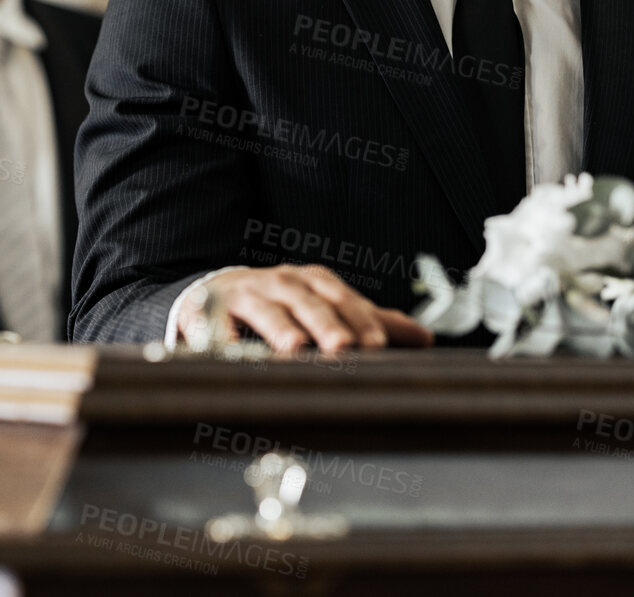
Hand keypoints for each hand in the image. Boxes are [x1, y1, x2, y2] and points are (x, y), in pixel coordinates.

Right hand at [180, 265, 432, 353]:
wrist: (217, 292)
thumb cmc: (281, 305)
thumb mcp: (325, 307)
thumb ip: (371, 321)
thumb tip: (425, 338)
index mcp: (311, 281)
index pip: (339, 296)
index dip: (358, 317)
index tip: (377, 343)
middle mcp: (279, 282)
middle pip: (305, 300)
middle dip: (324, 322)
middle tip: (342, 346)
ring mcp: (244, 294)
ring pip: (264, 308)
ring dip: (278, 327)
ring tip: (293, 348)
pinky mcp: (208, 310)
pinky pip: (216, 323)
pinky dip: (223, 336)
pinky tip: (232, 351)